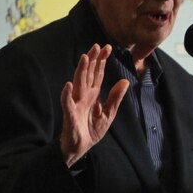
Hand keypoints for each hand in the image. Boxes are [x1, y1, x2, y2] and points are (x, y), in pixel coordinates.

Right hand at [60, 44, 128, 166]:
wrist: (80, 146)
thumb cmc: (91, 129)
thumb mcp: (108, 114)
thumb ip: (115, 98)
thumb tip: (125, 81)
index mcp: (93, 94)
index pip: (97, 74)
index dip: (101, 61)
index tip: (107, 47)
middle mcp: (84, 95)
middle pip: (88, 74)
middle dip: (92, 60)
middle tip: (97, 46)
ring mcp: (76, 103)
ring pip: (78, 83)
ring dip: (81, 70)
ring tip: (85, 58)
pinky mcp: (70, 114)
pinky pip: (67, 103)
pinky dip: (67, 94)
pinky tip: (69, 85)